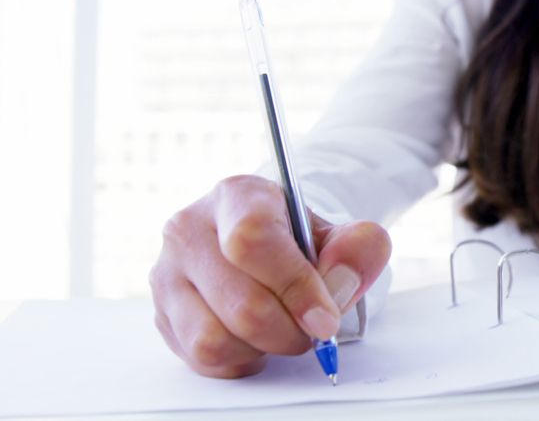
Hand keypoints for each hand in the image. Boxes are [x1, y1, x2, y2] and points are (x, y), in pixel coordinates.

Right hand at [149, 175, 390, 377]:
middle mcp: (189, 229)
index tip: (327, 318)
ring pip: (215, 339)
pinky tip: (256, 338)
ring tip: (281, 328)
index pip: (253, 241)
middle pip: (241, 303)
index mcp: (237, 196)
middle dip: (290, 330)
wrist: (264, 249)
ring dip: (262, 348)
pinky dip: (240, 360)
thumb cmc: (298, 241)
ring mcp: (167, 273)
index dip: (295, 287)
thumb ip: (359, 248)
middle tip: (314, 330)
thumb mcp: (338, 233)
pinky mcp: (162, 314)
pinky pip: (202, 359)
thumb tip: (341, 281)